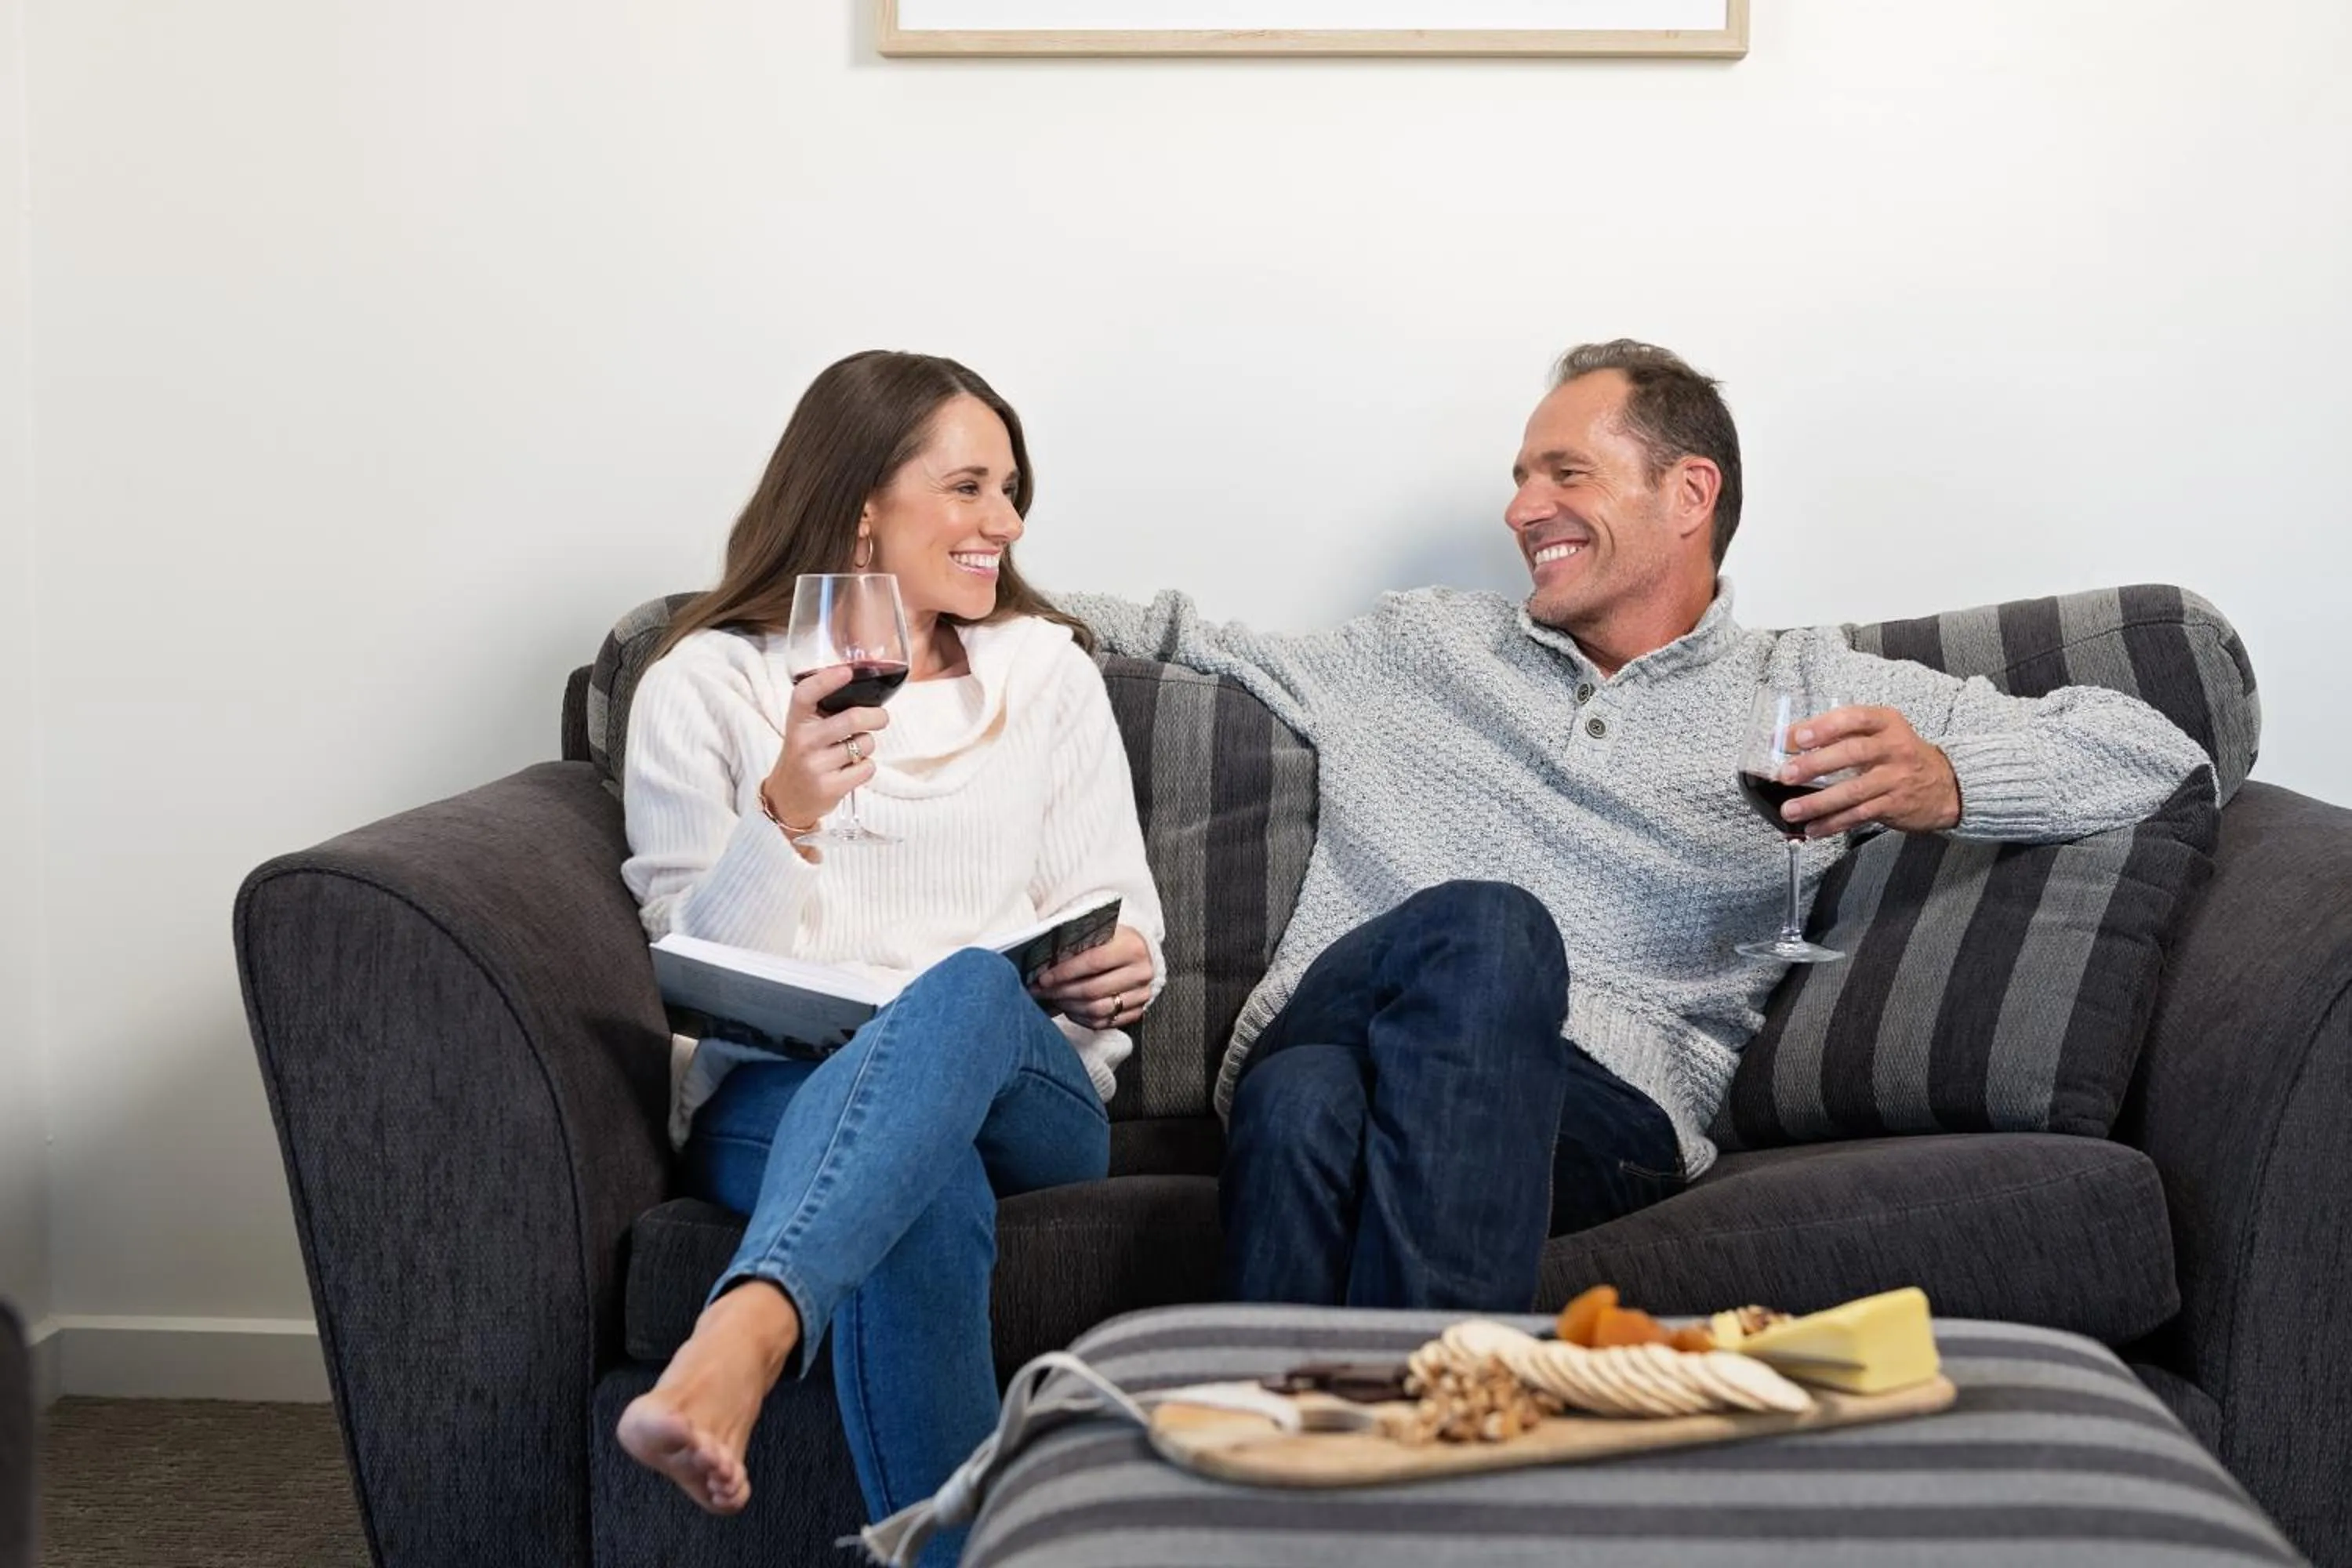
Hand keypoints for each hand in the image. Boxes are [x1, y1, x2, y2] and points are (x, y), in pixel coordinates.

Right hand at [760, 665, 890, 831]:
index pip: (805, 694)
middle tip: (881, 718)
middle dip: (877, 716)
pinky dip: (867, 767)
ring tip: (853, 750)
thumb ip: (824, 710)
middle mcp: (803, 741)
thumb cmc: (804, 755)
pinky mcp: (829, 788)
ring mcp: (815, 766)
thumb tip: (867, 690)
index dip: (826, 680)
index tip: (847, 672)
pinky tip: (851, 770)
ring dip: (868, 745)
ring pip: (865, 744)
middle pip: (852, 719)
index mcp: (796, 721)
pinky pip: (867, 768)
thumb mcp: (803, 729)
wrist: (786, 799)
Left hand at [1029, 925, 1155, 1030]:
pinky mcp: (1138, 1011)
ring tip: (1052, 999)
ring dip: (1069, 1007)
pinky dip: (1081, 1018)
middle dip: (1061, 992)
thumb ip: (1075, 944)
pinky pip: (1104, 1022)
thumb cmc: (1111, 940)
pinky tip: (1068, 1008)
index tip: (1043, 978)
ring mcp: (1142, 994)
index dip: (1065, 972)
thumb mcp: (1098, 932)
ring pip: (1098, 1010)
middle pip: (1093, 990)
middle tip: (1040, 991)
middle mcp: (1141, 972)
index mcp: (1132, 946)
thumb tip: (1042, 962)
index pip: (1093, 962)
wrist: (1136, 953)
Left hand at [1778, 706, 1961, 836]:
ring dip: (1817, 802)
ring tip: (1791, 810)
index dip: (1823, 727)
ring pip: (1853, 791)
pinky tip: (1813, 828)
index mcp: (1886, 722)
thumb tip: (1791, 739)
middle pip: (1852, 754)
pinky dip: (1833, 823)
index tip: (1796, 738)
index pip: (1853, 718)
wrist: (1946, 785)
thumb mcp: (1881, 733)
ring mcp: (1895, 778)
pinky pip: (1859, 815)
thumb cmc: (1900, 755)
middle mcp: (1893, 748)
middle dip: (1815, 765)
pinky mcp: (1894, 805)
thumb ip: (1844, 734)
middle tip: (1786, 774)